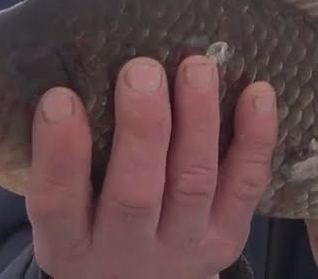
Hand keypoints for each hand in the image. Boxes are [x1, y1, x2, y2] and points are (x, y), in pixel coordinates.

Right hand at [23, 54, 278, 278]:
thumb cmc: (95, 228)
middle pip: (135, 193)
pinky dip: (255, 140)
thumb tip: (74, 71)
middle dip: (141, 128)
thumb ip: (69, 161)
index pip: (58, 202)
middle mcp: (124, 249)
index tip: (60, 98)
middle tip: (141, 70)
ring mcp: (181, 246)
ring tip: (197, 68)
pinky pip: (245, 187)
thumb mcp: (68, 213)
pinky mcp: (226, 238)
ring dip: (198, 122)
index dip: (60, 153)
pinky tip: (258, 94)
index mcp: (70, 244)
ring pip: (192, 183)